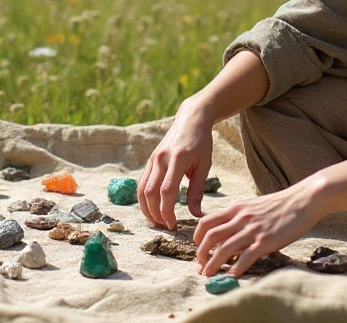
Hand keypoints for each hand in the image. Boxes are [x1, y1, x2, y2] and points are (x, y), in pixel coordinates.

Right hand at [138, 102, 212, 229]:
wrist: (190, 119)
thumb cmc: (202, 142)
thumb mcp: (205, 165)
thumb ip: (197, 190)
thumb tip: (195, 214)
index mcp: (177, 159)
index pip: (166, 191)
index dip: (167, 211)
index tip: (173, 225)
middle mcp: (161, 159)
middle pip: (150, 192)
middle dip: (155, 213)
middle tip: (166, 227)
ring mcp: (153, 159)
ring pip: (141, 189)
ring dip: (146, 208)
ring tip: (157, 221)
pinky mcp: (150, 160)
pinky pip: (141, 182)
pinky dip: (143, 198)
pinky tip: (151, 208)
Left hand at [192, 179, 323, 276]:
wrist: (303, 200)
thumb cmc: (281, 205)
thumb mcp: (253, 206)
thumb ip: (240, 218)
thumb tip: (230, 237)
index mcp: (236, 208)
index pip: (206, 221)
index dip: (197, 237)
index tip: (198, 248)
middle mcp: (240, 218)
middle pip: (210, 236)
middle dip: (201, 253)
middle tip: (200, 266)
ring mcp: (252, 230)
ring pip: (223, 249)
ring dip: (213, 265)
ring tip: (208, 275)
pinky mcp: (266, 241)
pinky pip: (245, 257)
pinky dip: (235, 269)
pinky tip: (231, 276)